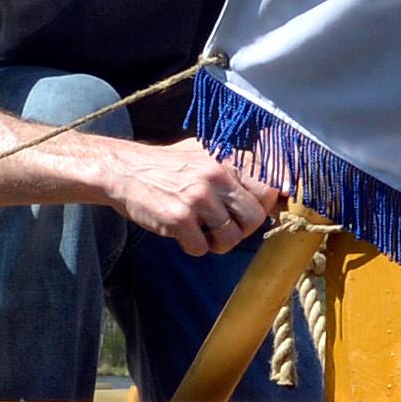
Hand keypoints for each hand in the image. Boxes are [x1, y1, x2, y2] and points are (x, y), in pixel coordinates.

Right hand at [107, 138, 276, 255]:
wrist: (124, 171)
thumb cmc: (167, 166)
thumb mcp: (204, 152)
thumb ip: (237, 168)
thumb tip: (276, 189)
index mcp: (227, 158)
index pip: (270, 185)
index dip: (271, 205)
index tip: (266, 214)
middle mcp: (216, 175)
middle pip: (255, 217)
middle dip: (244, 230)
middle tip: (227, 228)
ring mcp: (198, 197)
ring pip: (231, 237)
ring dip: (218, 243)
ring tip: (203, 232)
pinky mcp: (179, 218)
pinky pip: (202, 248)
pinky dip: (194, 247)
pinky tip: (183, 234)